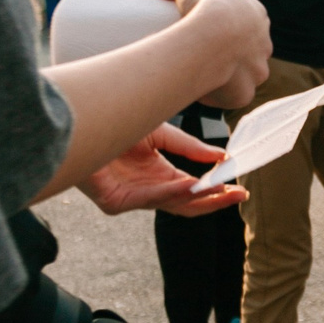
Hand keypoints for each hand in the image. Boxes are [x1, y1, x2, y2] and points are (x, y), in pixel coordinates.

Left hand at [78, 122, 248, 216]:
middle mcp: (147, 189)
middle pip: (187, 203)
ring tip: (222, 190)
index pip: (192, 189)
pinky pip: (148, 199)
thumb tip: (221, 156)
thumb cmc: (115, 123)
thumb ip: (190, 147)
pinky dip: (171, 191)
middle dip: (215, 200)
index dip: (216, 189)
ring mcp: (131, 197)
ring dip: (198, 197)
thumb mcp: (162, 133)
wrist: (84, 118)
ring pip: (171, 204)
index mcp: (159, 175)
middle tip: (239, 195)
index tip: (238, 185)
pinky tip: (189, 184)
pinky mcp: (114, 202)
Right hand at [152, 0, 270, 107]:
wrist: (212, 35)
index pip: (244, 21)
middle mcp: (263, 44)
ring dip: (228, 76)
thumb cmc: (204, 3)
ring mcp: (257, 71)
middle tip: (202, 52)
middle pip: (247, 50)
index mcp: (256, 15)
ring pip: (243, 76)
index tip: (206, 26)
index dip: (227, 24)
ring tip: (202, 74)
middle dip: (231, 52)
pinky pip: (231, 97)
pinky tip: (203, 92)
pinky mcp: (244, 92)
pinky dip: (218, 95)